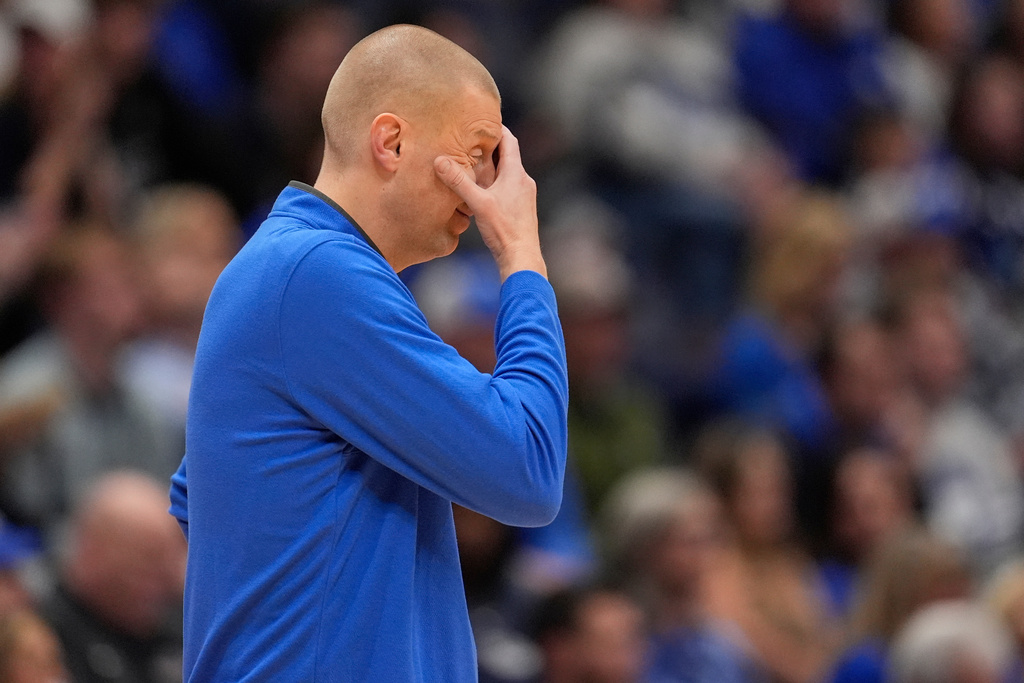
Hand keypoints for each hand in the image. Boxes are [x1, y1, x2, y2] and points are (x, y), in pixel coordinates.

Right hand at [434, 126, 546, 280]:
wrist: (521, 257)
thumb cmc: (504, 230)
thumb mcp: (478, 203)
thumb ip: (459, 182)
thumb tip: (440, 161)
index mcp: (517, 174)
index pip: (509, 141)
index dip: (497, 129)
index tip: (483, 121)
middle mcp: (524, 182)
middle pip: (507, 156)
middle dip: (490, 148)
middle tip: (470, 140)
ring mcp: (523, 196)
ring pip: (506, 174)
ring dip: (491, 168)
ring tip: (471, 164)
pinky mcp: (520, 209)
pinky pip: (506, 189)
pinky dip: (493, 184)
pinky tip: (480, 192)